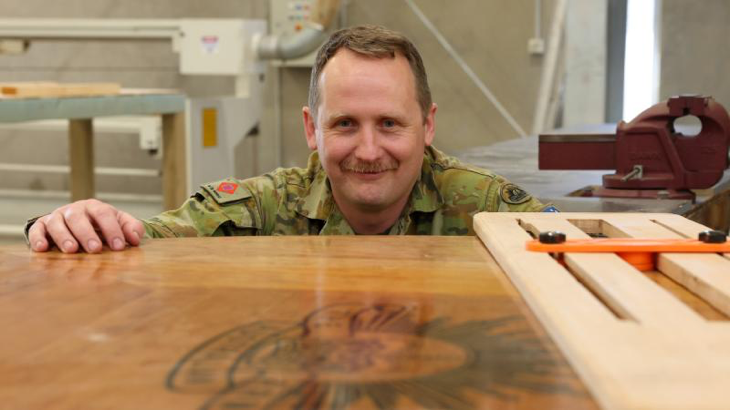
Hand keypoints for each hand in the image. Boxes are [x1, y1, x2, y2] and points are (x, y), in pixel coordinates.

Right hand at [28, 199, 144, 252]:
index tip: (118, 247)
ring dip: (63, 236)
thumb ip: (130, 228)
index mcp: (95, 207)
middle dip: (87, 234)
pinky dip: (37, 237)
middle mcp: (75, 210)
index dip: (112, 230)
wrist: (77, 223)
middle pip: (79, 218)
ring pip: (57, 223)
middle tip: (95, 249)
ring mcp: (57, 216)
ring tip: (71, 250)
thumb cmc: (100, 225)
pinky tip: (42, 248)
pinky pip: (37, 229)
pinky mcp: (42, 225)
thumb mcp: (118, 223)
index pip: (104, 214)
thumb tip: (136, 239)